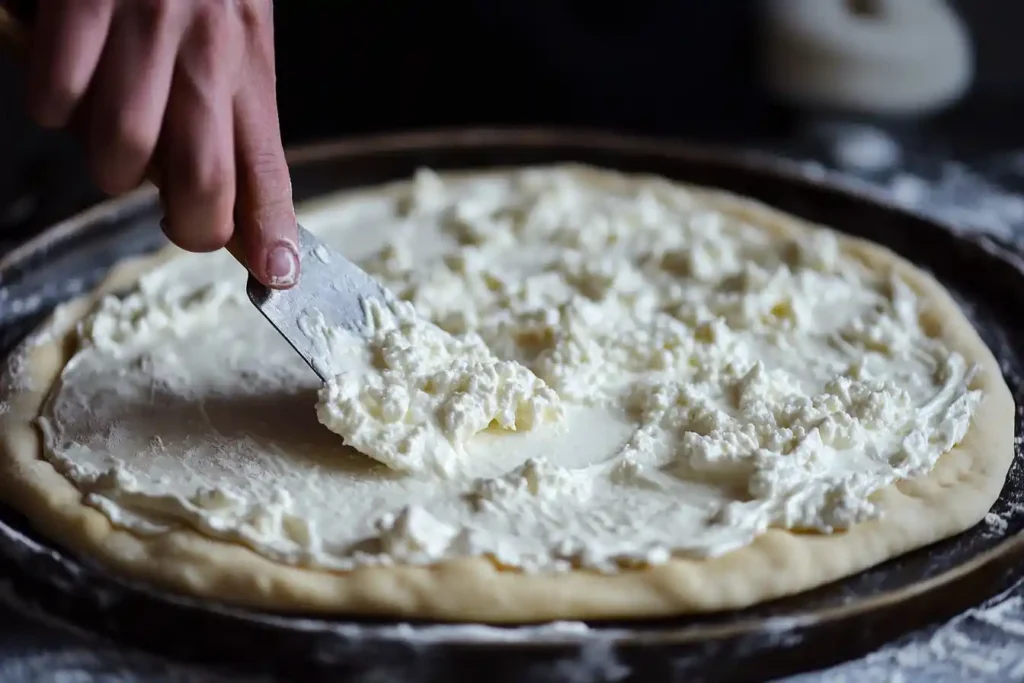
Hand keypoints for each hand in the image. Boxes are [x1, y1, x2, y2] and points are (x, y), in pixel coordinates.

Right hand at [25, 0, 298, 287]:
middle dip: (185, 224)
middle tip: (173, 212)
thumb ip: (235, 114)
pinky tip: (66, 65)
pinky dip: (52, 100)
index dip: (271, 231)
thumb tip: (239, 209)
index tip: (278, 276)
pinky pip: (54, 98)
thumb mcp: (237, 31)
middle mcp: (205, 53)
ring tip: (113, 116)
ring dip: (108, 158)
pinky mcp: (81, 4)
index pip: (269, 166)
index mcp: (248, 60)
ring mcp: (142, 28)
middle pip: (200, 184)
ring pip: (118, 153)